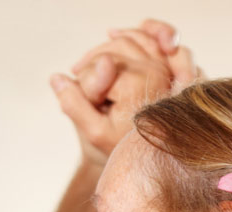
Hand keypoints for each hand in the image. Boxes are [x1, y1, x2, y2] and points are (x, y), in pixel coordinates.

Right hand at [51, 19, 199, 165]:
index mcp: (140, 86)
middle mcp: (158, 71)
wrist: (141, 156)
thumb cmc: (117, 147)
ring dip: (104, 52)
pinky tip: (112, 47)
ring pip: (125, 40)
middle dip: (92, 68)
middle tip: (87, 95)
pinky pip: (148, 36)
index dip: (85, 85)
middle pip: (112, 50)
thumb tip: (61, 75)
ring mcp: (167, 66)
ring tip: (93, 77)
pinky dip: (130, 36)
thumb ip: (76, 103)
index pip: (99, 66)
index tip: (88, 108)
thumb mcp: (92, 132)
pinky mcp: (170, 64)